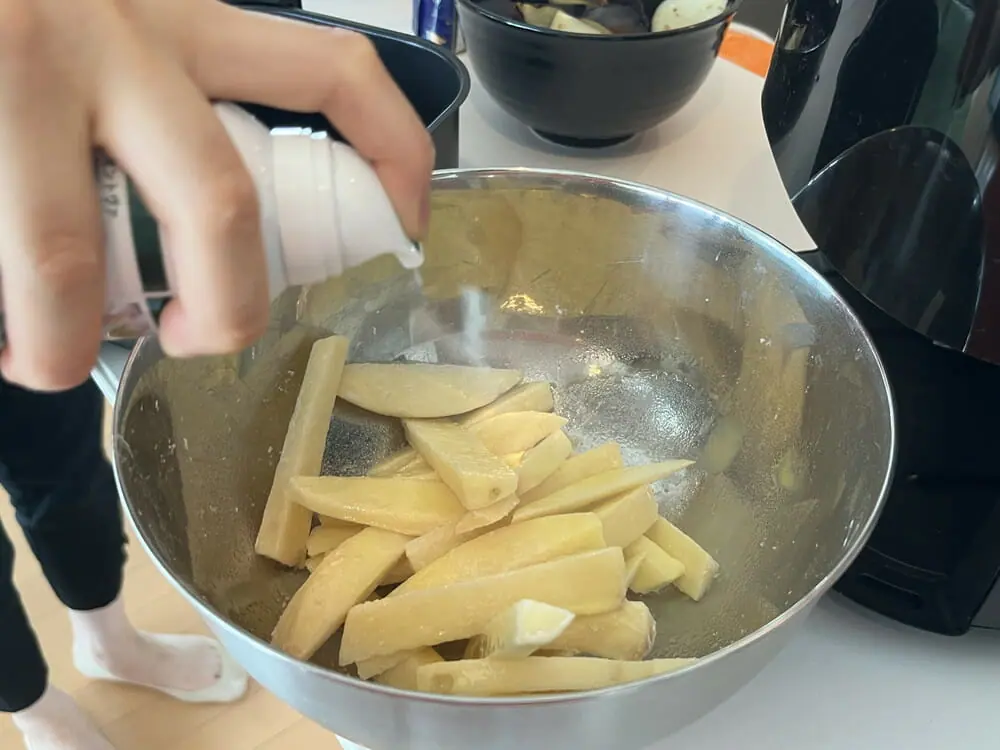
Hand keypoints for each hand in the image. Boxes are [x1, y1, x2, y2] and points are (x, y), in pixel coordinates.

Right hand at [0, 0, 433, 390]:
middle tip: (199, 341)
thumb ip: (172, 84)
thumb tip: (226, 221)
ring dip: (61, 340)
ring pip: (67, 256)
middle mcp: (113, 38)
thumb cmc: (23, 3)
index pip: (332, 74)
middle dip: (224, 307)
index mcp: (178, 15)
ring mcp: (18, 78)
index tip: (408, 226)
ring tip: (46, 362)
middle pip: (218, 204)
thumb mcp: (118, 11)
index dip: (393, 157)